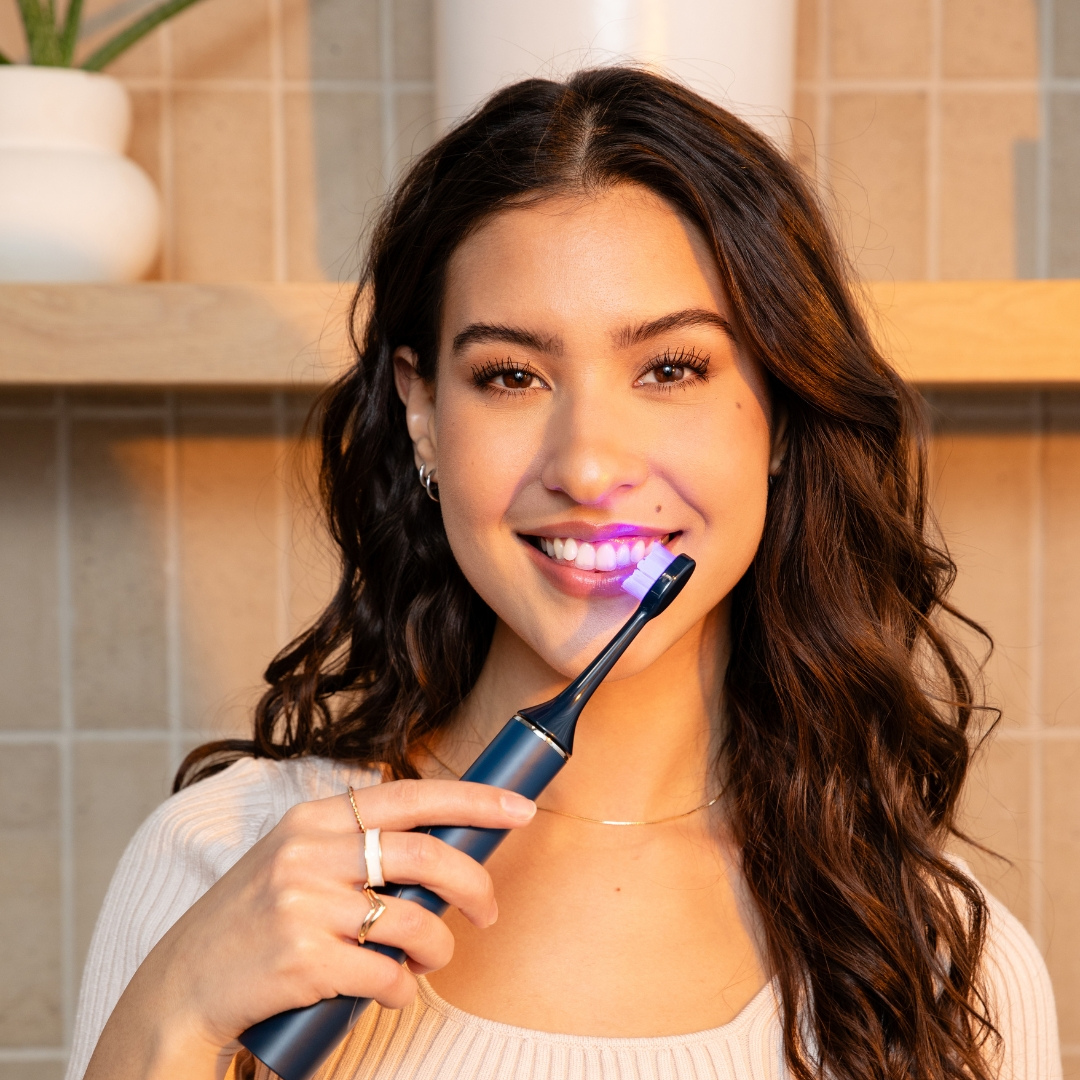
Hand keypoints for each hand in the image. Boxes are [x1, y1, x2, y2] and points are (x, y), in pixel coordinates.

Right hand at [84, 778, 535, 1079]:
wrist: (182, 985)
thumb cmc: (254, 920)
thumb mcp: (294, 859)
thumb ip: (354, 843)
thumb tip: (444, 847)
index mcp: (312, 819)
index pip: (409, 796)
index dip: (472, 800)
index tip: (518, 808)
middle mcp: (308, 852)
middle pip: (424, 856)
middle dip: (473, 884)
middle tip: (489, 909)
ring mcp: (304, 905)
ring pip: (413, 921)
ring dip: (438, 948)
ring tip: (431, 961)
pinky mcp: (304, 960)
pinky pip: (387, 975)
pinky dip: (402, 990)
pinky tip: (391, 992)